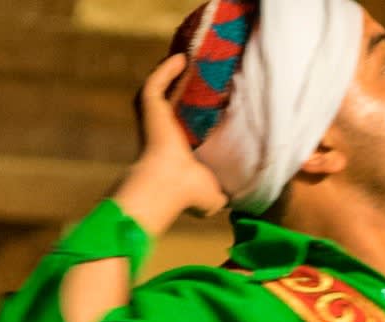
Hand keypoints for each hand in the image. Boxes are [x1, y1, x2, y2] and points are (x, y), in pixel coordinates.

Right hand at [114, 53, 227, 234]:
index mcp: (175, 148)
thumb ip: (224, 194)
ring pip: (162, 86)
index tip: (216, 99)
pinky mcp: (149, 106)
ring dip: (174, 72)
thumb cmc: (189, 194)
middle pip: (172, 100)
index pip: (187, 124)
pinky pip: (157, 80)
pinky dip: (167, 68)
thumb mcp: (214, 197)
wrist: (168, 185)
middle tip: (204, 71)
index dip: (198, 111)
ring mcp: (154, 117)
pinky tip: (182, 57)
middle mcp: (162, 130)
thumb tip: (236, 201)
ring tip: (193, 57)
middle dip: (185, 85)